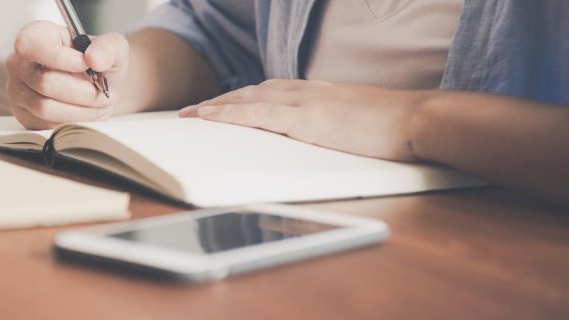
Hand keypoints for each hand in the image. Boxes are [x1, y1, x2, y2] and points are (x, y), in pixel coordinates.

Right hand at [6, 21, 128, 129]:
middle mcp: (18, 63)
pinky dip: (73, 122)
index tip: (86, 65)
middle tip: (104, 94)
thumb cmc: (97, 62)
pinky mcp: (25, 115)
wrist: (97, 85)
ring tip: (101, 105)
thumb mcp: (110, 47)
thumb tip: (95, 59)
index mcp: (34, 36)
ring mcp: (18, 91)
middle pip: (44, 83)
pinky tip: (89, 113)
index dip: (58, 58)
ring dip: (80, 110)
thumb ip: (107, 47)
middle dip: (82, 92)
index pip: (30, 46)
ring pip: (46, 108)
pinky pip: (46, 125)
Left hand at [179, 79, 427, 160]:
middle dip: (223, 101)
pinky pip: (255, 113)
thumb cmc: (399, 127)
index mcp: (321, 93)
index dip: (245, 98)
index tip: (226, 105)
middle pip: (254, 92)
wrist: (419, 120)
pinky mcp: (304, 118)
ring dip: (216, 106)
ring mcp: (304, 102)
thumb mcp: (361, 123)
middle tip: (195, 110)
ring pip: (248, 99)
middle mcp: (308, 91)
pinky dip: (227, 113)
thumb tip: (331, 138)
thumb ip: (340, 126)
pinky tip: (207, 116)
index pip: (273, 92)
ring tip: (191, 114)